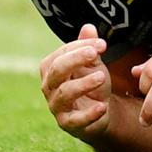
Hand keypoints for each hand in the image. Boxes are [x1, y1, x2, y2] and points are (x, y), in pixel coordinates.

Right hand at [39, 23, 111, 139]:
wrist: (100, 111)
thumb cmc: (92, 83)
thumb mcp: (93, 63)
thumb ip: (89, 47)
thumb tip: (88, 27)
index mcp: (52, 69)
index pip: (60, 54)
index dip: (79, 47)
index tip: (101, 44)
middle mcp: (49, 87)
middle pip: (56, 71)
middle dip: (76, 60)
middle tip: (96, 54)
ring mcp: (56, 106)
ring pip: (64, 94)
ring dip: (84, 84)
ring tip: (102, 77)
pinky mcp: (67, 124)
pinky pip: (74, 120)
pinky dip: (89, 114)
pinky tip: (102, 107)